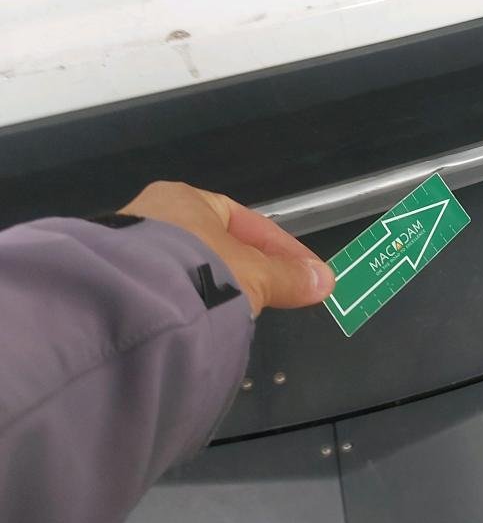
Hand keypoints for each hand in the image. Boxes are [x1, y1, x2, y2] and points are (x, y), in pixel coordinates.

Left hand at [121, 181, 334, 315]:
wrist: (127, 303)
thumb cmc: (196, 269)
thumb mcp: (253, 274)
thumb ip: (288, 277)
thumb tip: (324, 280)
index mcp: (188, 200)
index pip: (247, 222)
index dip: (283, 249)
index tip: (307, 274)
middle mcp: (155, 216)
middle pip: (218, 246)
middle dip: (251, 271)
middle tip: (278, 294)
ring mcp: (132, 251)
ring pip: (193, 269)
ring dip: (221, 289)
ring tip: (244, 313)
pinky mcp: (118, 284)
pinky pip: (168, 291)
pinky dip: (191, 304)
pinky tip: (205, 322)